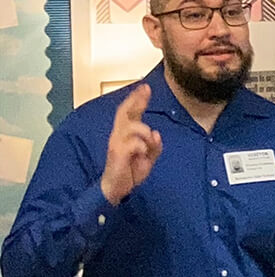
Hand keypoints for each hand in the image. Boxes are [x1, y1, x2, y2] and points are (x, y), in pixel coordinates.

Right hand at [99, 84, 162, 204]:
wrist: (116, 188)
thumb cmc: (130, 171)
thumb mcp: (148, 158)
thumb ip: (154, 146)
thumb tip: (156, 134)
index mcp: (126, 134)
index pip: (130, 113)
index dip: (136, 100)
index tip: (145, 87)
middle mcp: (118, 135)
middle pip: (124, 112)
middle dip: (135, 100)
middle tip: (145, 90)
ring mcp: (116, 143)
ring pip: (132, 127)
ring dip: (145, 132)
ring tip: (149, 143)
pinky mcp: (116, 153)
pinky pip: (133, 143)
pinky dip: (142, 146)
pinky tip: (143, 154)